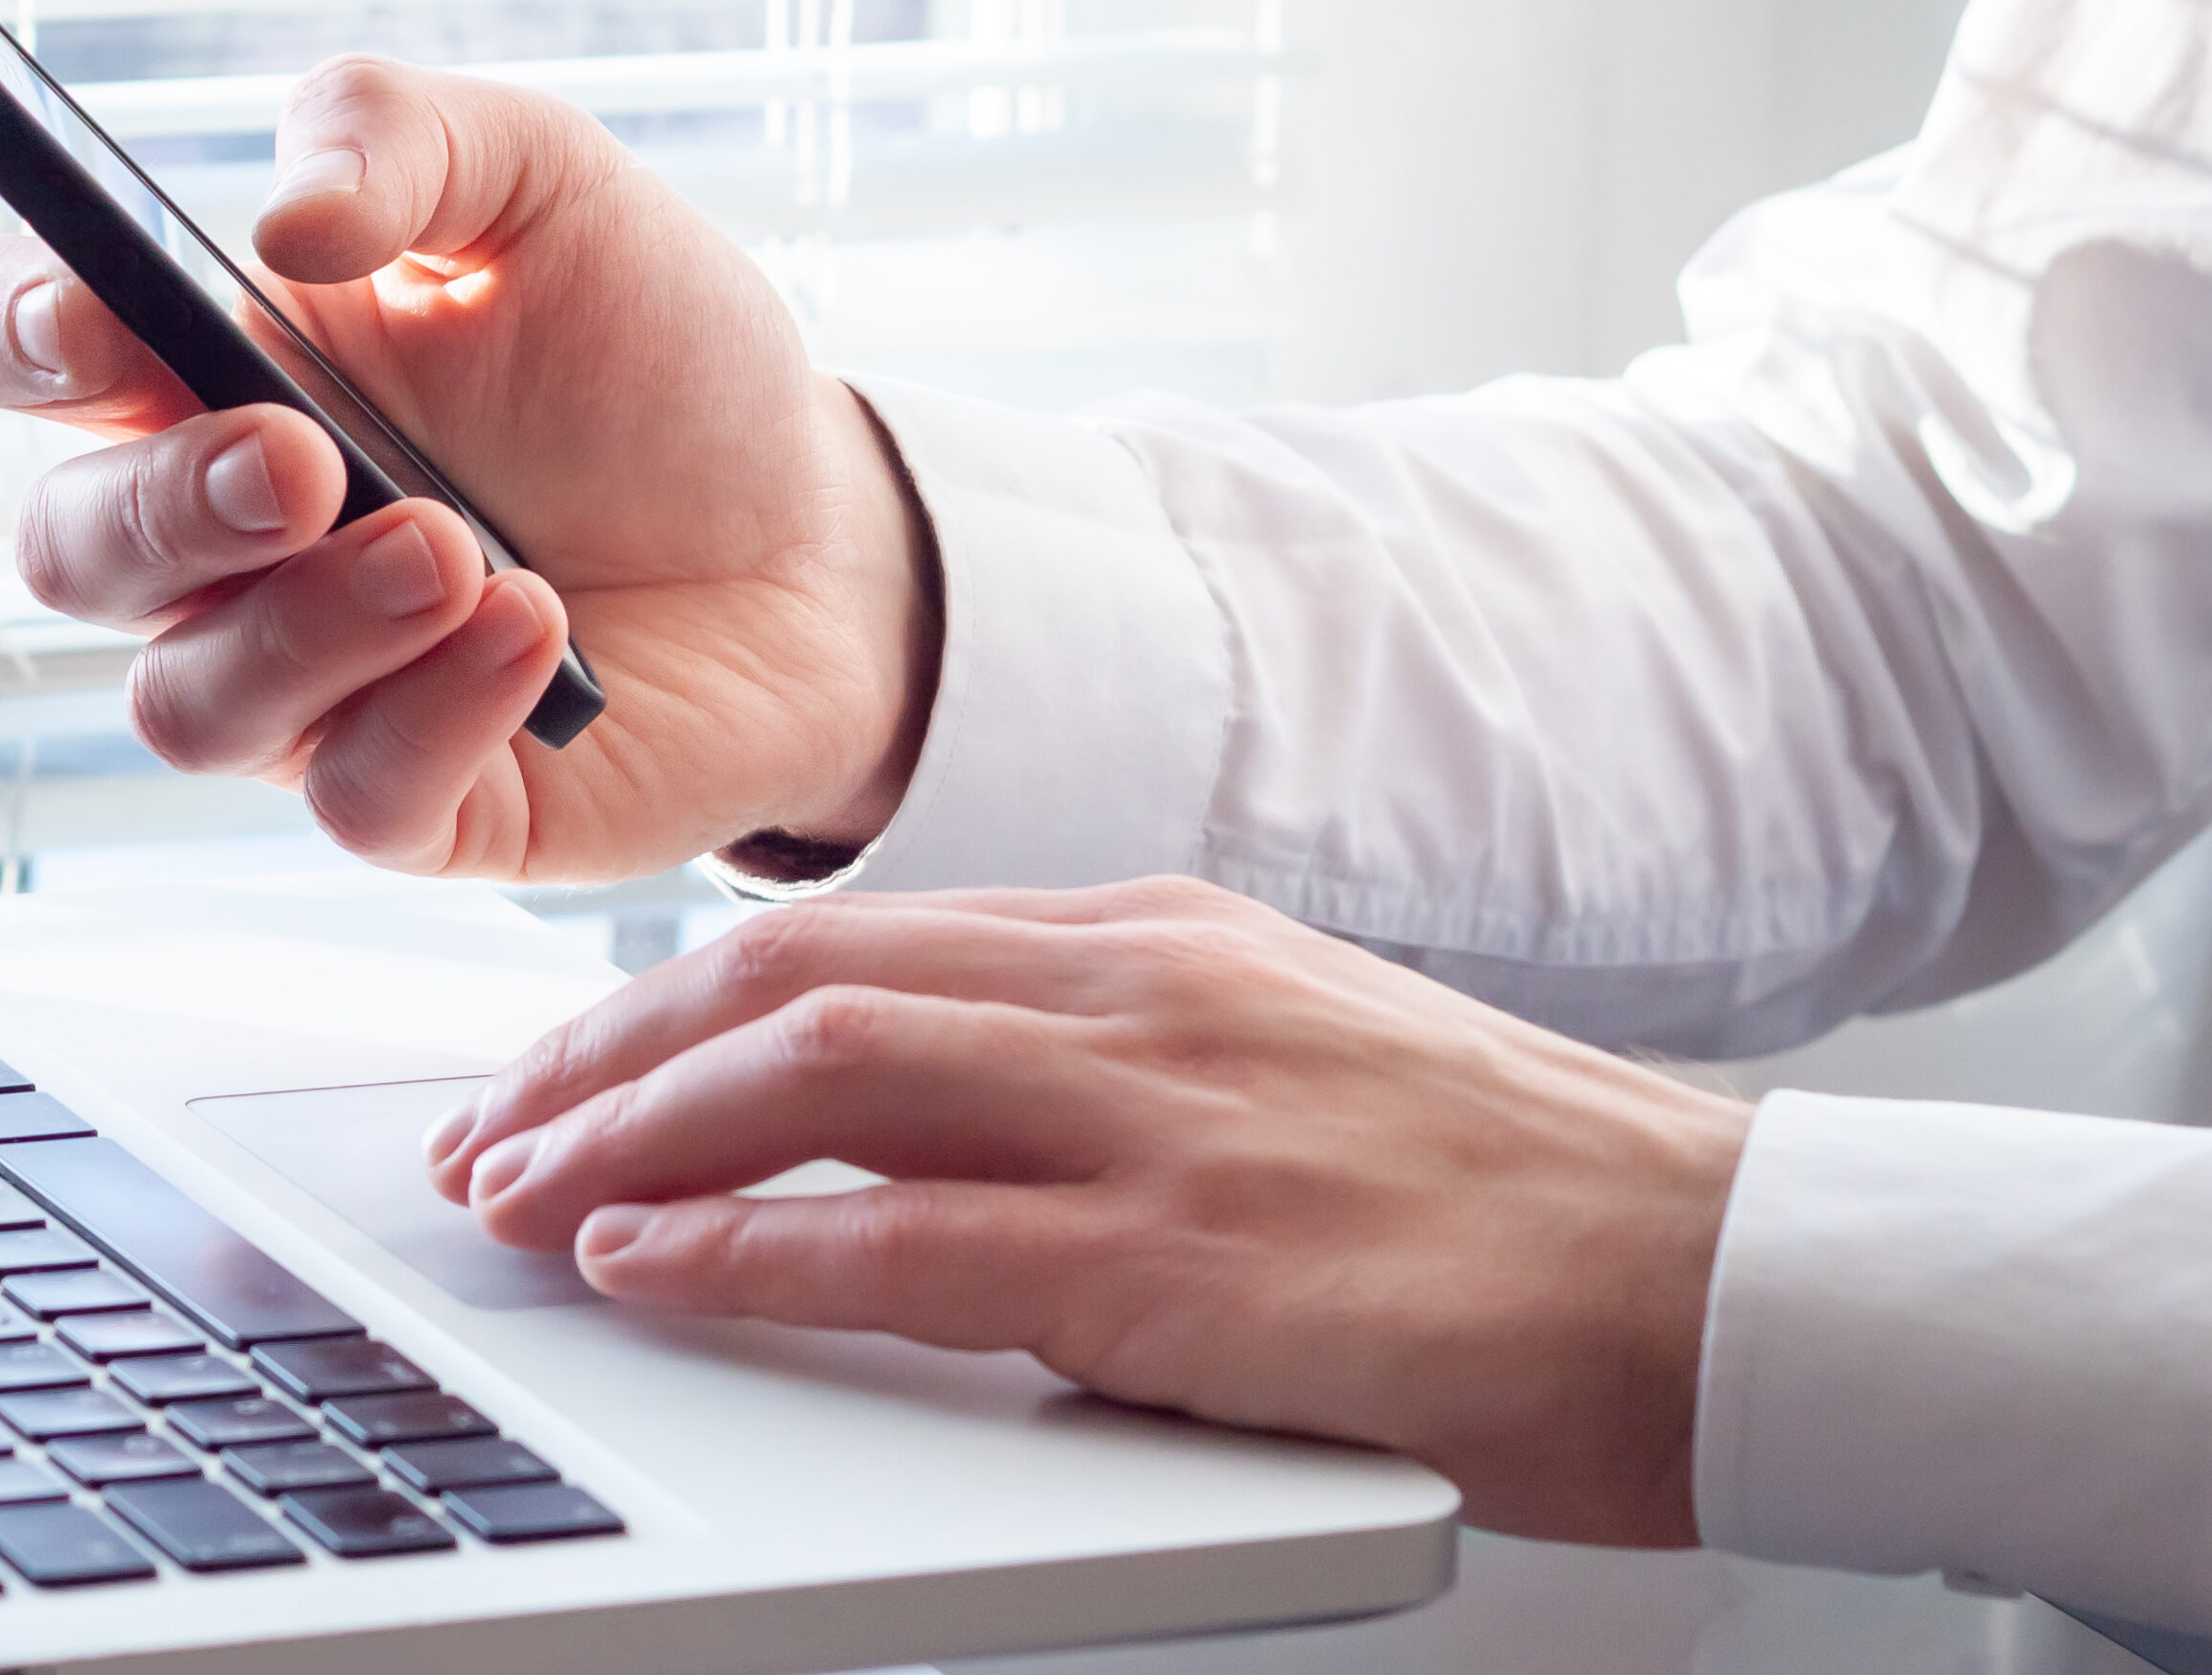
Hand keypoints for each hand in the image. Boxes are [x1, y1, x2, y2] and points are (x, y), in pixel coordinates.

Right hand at [0, 57, 937, 881]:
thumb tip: (283, 216)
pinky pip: (351, 797)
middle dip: (160, 509)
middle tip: (302, 457)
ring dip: (313, 624)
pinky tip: (537, 631)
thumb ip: (402, 134)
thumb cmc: (649, 356)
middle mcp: (221, 540)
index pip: (11, 346)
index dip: (7, 331)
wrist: (814, 529)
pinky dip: (436, 709)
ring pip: (190, 701)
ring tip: (461, 546)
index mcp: (206, 367)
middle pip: (68, 551)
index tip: (87, 315)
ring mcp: (305, 683)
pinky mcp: (413, 802)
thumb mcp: (544, 179)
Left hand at [426, 878, 1752, 1543]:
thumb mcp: (1277, 1072)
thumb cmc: (1507, 1200)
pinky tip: (648, 1270)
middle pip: (790, 977)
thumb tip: (928, 1168)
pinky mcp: (1195, 1259)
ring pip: (820, 1072)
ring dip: (633, 1136)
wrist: (1724, 1273)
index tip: (561, 1064)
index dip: (666, 1000)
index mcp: (1148, 938)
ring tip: (518, 1196)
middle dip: (605, 1054)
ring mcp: (1163, 1110)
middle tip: (487, 1130)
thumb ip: (1102, 1084)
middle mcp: (1134, 989)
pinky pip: (916, 1239)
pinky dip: (753, 1251)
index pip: (842, 937)